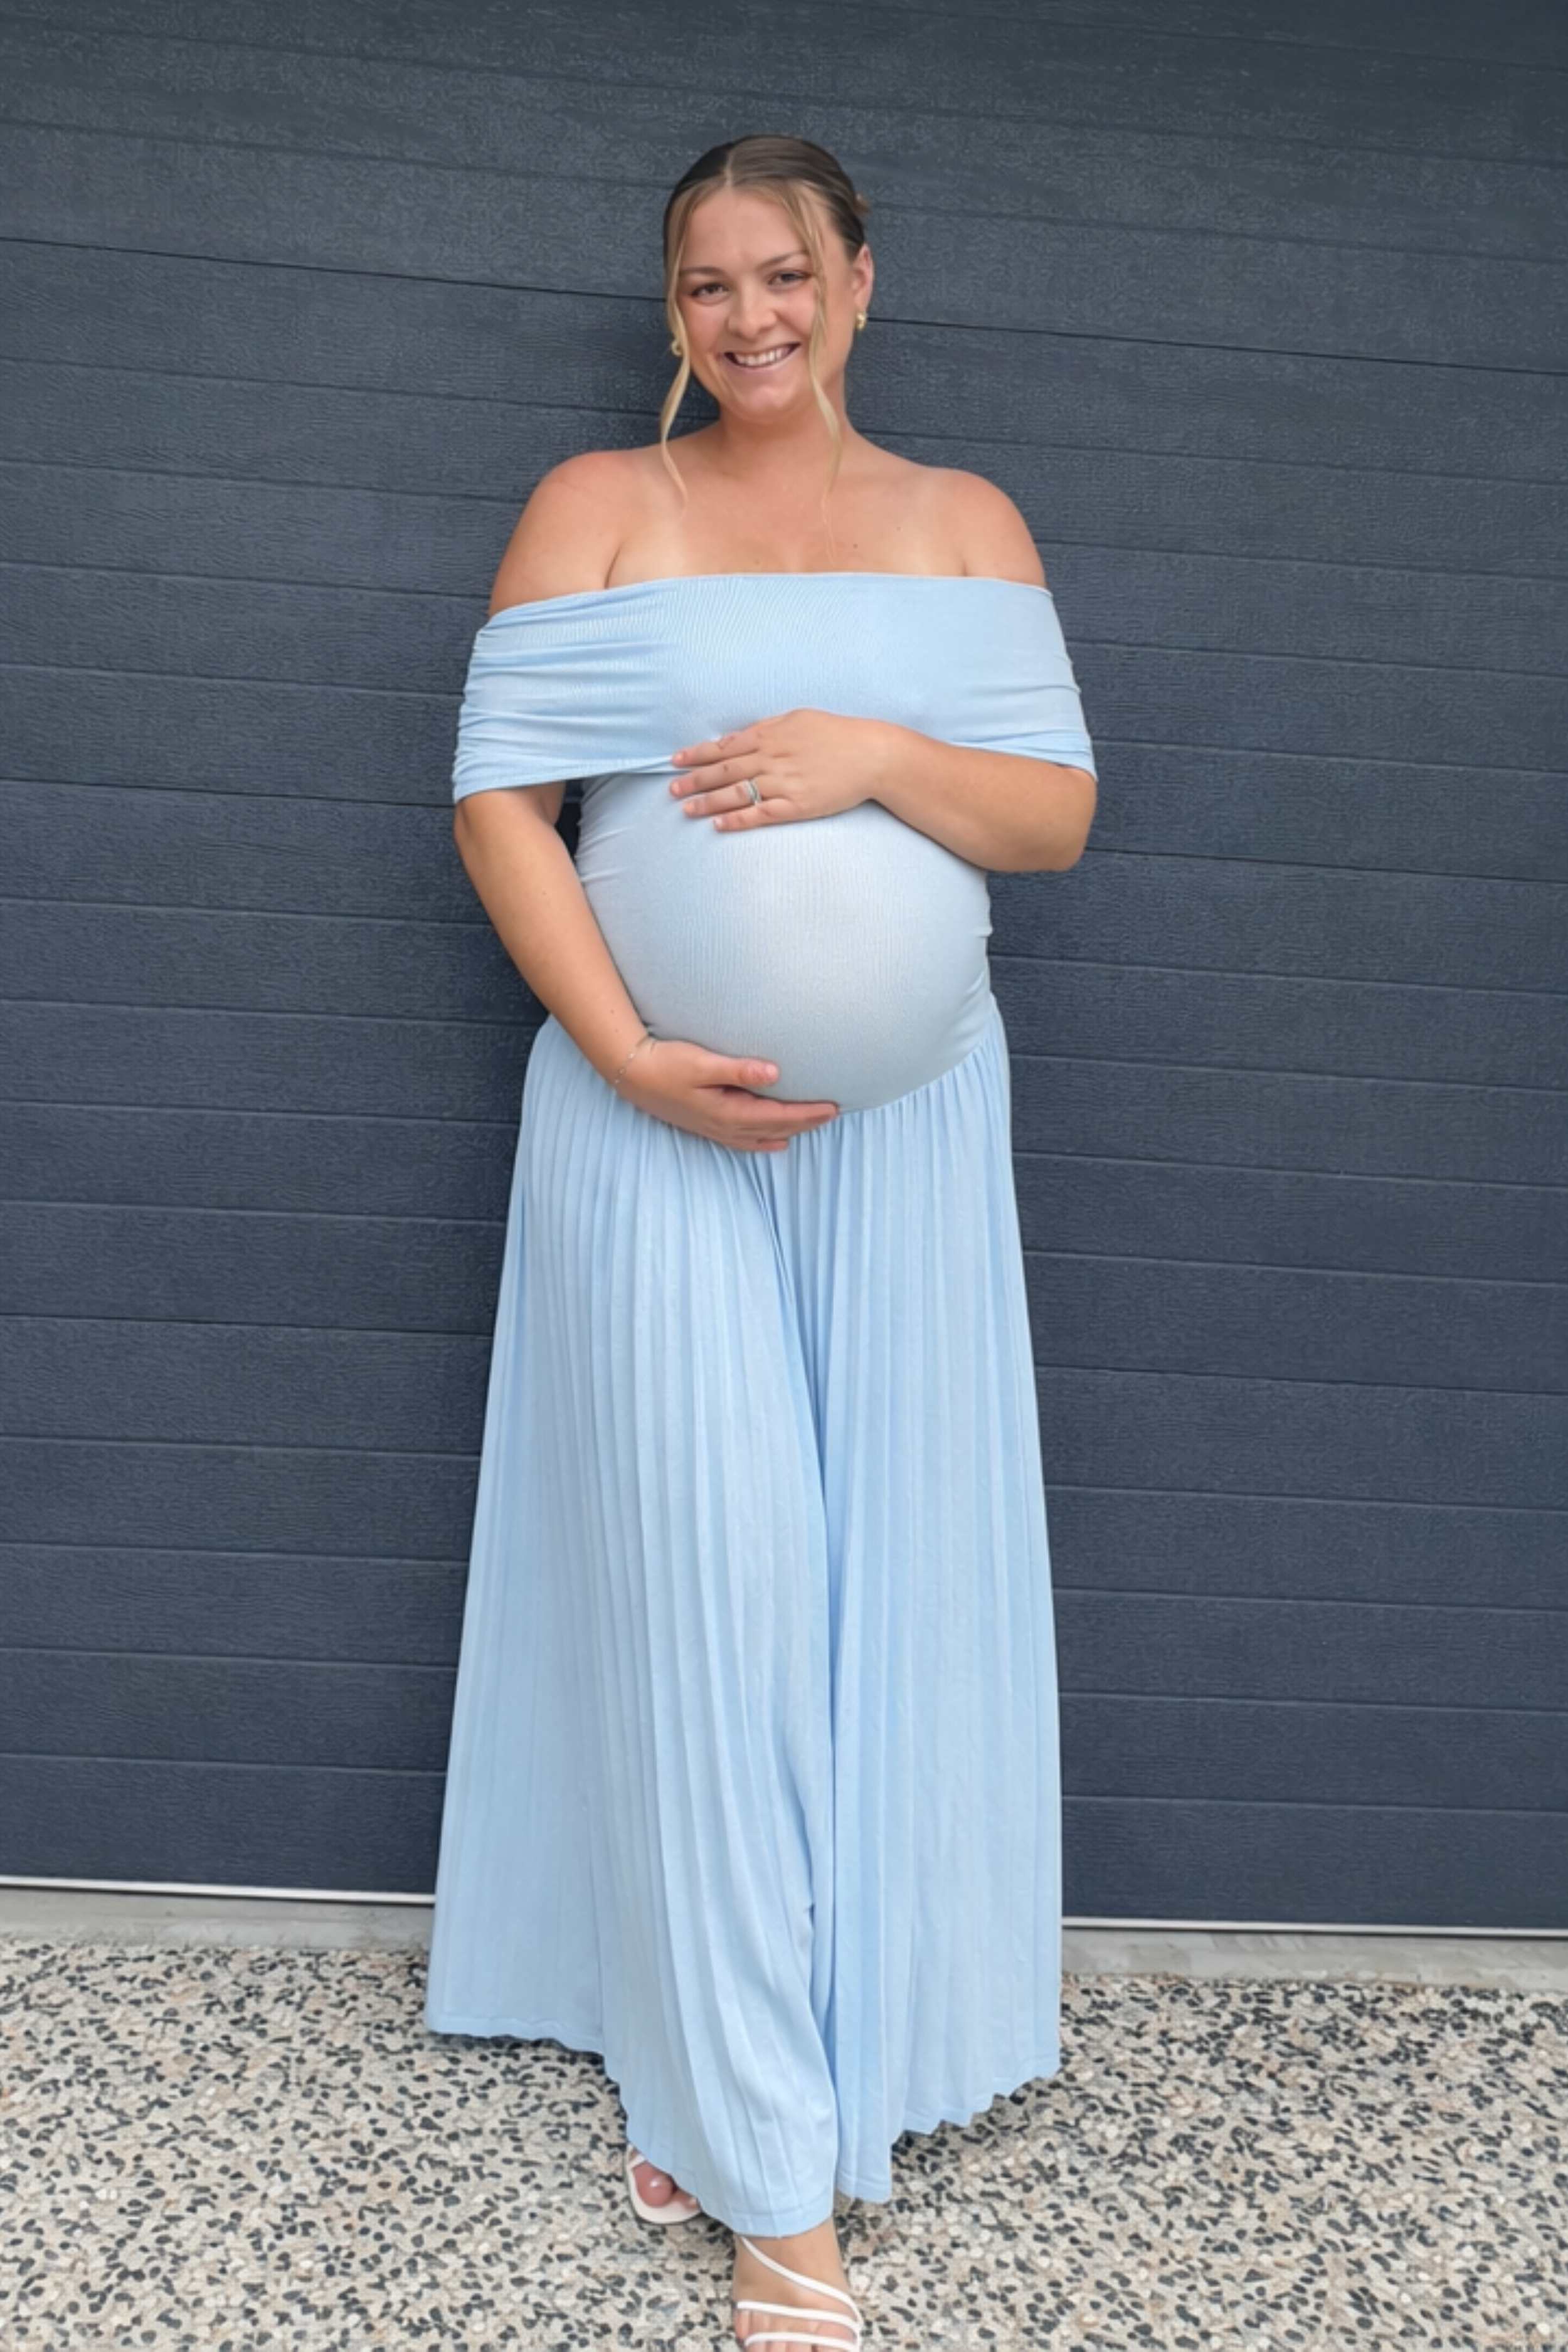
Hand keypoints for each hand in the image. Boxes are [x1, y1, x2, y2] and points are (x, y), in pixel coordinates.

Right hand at [617, 1035, 838, 1152]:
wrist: (632, 1075)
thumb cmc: (666, 1063)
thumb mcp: (702, 1062)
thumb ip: (738, 1069)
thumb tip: (774, 1073)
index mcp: (728, 1111)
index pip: (778, 1117)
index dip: (807, 1114)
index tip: (833, 1108)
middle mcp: (725, 1126)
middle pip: (776, 1129)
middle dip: (806, 1123)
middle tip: (834, 1114)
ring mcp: (716, 1129)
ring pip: (762, 1137)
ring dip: (790, 1131)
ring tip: (813, 1125)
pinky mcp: (707, 1125)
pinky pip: (745, 1141)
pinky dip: (765, 1142)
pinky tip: (776, 1143)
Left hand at [668, 709, 893, 827]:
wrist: (872, 755)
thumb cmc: (837, 734)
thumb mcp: (799, 719)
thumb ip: (766, 727)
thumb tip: (737, 737)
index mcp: (771, 735)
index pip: (725, 746)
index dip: (697, 754)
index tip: (676, 760)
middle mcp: (772, 758)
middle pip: (724, 770)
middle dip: (695, 780)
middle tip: (671, 788)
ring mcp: (783, 784)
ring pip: (736, 793)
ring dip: (708, 802)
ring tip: (686, 809)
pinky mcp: (796, 806)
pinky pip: (760, 814)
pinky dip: (737, 820)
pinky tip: (719, 825)